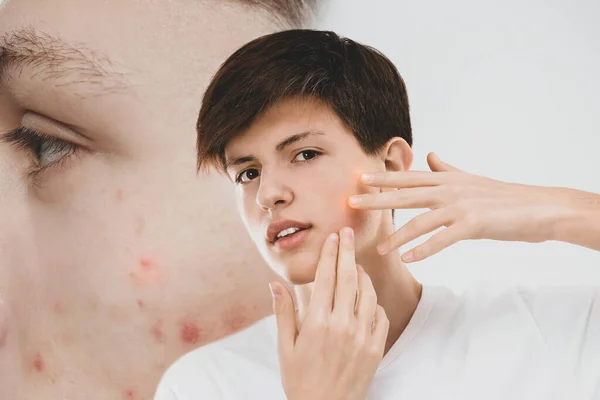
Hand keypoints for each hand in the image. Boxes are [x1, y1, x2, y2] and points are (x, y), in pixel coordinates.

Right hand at [269, 227, 388, 399]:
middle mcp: (341, 325)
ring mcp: (362, 337)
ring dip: (363, 275)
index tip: (332, 236)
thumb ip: (283, 312)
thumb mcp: (284, 347)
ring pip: (368, 294)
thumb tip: (274, 283)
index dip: (329, 254)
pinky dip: (375, 303)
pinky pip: (381, 317)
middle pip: (348, 278)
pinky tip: (367, 299)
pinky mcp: (375, 349)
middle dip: (347, 251)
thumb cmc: (299, 379)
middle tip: (348, 232)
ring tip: (357, 264)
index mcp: (316, 322)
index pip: (326, 278)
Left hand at [349, 152, 572, 262]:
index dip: (382, 178)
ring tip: (379, 248)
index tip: (358, 178)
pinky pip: (442, 239)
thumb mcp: (470, 179)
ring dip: (397, 236)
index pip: (408, 178)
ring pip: (420, 221)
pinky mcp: (472, 224)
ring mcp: (460, 206)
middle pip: (405, 194)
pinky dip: (424, 250)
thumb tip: (430, 156)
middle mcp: (449, 189)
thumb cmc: (502, 196)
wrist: (536, 207)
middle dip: (376, 199)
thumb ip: (447, 169)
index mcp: (446, 179)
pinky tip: (408, 259)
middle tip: (351, 202)